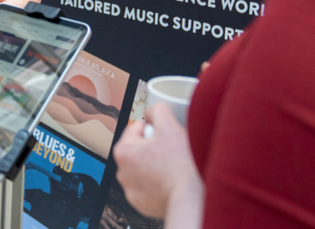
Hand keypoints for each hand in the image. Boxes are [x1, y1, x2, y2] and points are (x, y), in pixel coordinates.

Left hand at [113, 104, 200, 219]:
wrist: (192, 197)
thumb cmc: (180, 164)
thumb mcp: (169, 126)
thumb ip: (157, 110)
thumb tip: (151, 111)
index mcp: (123, 151)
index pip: (138, 128)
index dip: (155, 129)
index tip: (167, 137)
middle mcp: (122, 172)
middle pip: (139, 149)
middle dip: (153, 149)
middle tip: (171, 153)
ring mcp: (131, 190)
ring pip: (144, 168)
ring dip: (155, 166)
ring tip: (172, 169)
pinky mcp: (142, 205)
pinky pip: (149, 187)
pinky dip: (157, 184)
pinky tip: (170, 182)